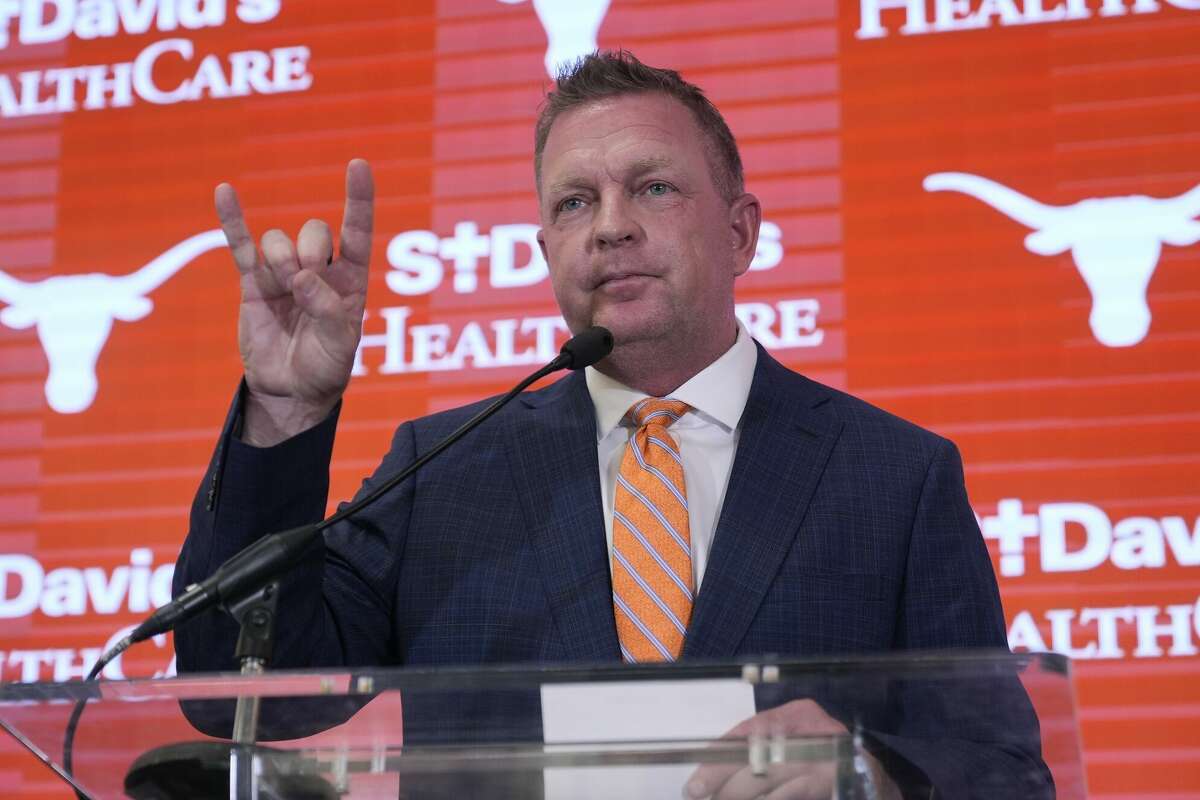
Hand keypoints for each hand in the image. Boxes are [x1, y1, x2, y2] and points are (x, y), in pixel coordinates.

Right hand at [214, 159, 373, 445]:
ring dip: (280, 260)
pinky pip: (241, 246)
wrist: (291, 390)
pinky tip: (224, 192)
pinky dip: (232, 220)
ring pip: (279, 241)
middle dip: (309, 251)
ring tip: (283, 289)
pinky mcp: (253, 284)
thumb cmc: (325, 367)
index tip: (358, 165)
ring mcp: (284, 273)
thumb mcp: (340, 345)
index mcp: (350, 280)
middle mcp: (319, 270)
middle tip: (303, 283)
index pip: (357, 232)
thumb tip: (302, 279)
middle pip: (315, 232)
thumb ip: (327, 310)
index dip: (358, 200)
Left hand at [683, 699, 899, 799]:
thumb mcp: (797, 740)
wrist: (872, 777)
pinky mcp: (824, 783)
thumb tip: (717, 767)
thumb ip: (765, 745)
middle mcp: (807, 730)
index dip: (717, 757)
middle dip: (721, 780)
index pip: (746, 731)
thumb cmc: (824, 756)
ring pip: (764, 779)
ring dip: (737, 795)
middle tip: (699, 793)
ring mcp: (818, 758)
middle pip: (752, 756)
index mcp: (795, 714)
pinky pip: (784, 796)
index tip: (695, 780)